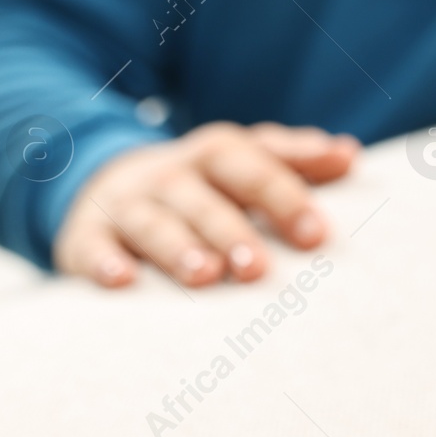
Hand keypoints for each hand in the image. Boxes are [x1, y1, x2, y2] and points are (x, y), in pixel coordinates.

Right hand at [55, 122, 358, 287]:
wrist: (105, 185)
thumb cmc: (201, 185)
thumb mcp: (242, 162)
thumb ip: (293, 160)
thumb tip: (348, 155)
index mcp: (216, 155)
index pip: (254, 167)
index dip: (285, 197)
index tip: (316, 235)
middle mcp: (171, 175)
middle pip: (202, 196)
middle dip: (230, 230)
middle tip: (258, 268)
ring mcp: (127, 203)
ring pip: (151, 222)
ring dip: (177, 247)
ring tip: (204, 276)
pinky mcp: (87, 234)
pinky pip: (93, 246)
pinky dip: (104, 262)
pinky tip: (122, 281)